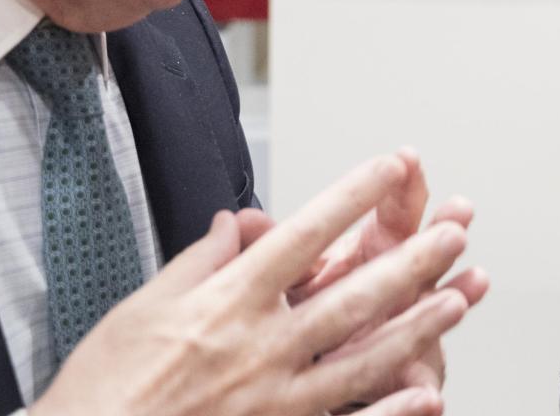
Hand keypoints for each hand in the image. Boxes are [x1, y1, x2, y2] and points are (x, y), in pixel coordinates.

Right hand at [30, 152, 479, 415]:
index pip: (301, 234)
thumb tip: (236, 224)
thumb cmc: (101, 389)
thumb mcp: (141, 307)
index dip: (350, 197)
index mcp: (224, 302)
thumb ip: (198, 262)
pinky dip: (388, 412)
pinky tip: (426, 395)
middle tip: (454, 234)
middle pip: (350, 295)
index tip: (388, 168)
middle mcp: (257, 347)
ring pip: (360, 358)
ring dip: (415, 328)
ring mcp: (271, 399)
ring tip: (458, 301)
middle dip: (409, 262)